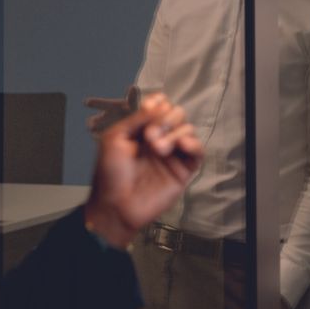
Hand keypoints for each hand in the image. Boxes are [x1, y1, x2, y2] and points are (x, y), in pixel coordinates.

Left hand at [84, 93, 203, 248]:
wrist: (116, 205)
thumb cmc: (110, 174)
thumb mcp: (114, 138)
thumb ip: (137, 118)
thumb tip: (160, 103)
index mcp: (142, 129)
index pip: (161, 106)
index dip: (158, 104)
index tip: (150, 109)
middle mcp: (160, 138)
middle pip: (177, 114)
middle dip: (166, 119)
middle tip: (150, 136)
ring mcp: (173, 154)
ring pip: (188, 130)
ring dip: (174, 133)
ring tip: (158, 149)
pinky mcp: (184, 171)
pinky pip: (199, 152)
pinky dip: (194, 144)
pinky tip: (183, 145)